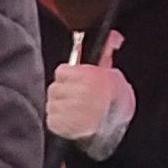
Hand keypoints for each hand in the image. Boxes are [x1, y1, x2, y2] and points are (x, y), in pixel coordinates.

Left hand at [41, 37, 133, 151]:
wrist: (116, 131)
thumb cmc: (116, 103)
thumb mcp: (113, 76)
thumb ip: (106, 56)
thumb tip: (113, 36)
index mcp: (88, 78)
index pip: (61, 71)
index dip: (69, 77)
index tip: (76, 83)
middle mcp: (77, 93)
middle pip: (54, 87)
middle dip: (64, 92)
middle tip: (76, 99)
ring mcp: (67, 111)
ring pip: (51, 102)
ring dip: (60, 106)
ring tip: (74, 111)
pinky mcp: (60, 125)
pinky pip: (51, 118)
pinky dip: (59, 121)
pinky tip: (71, 122)